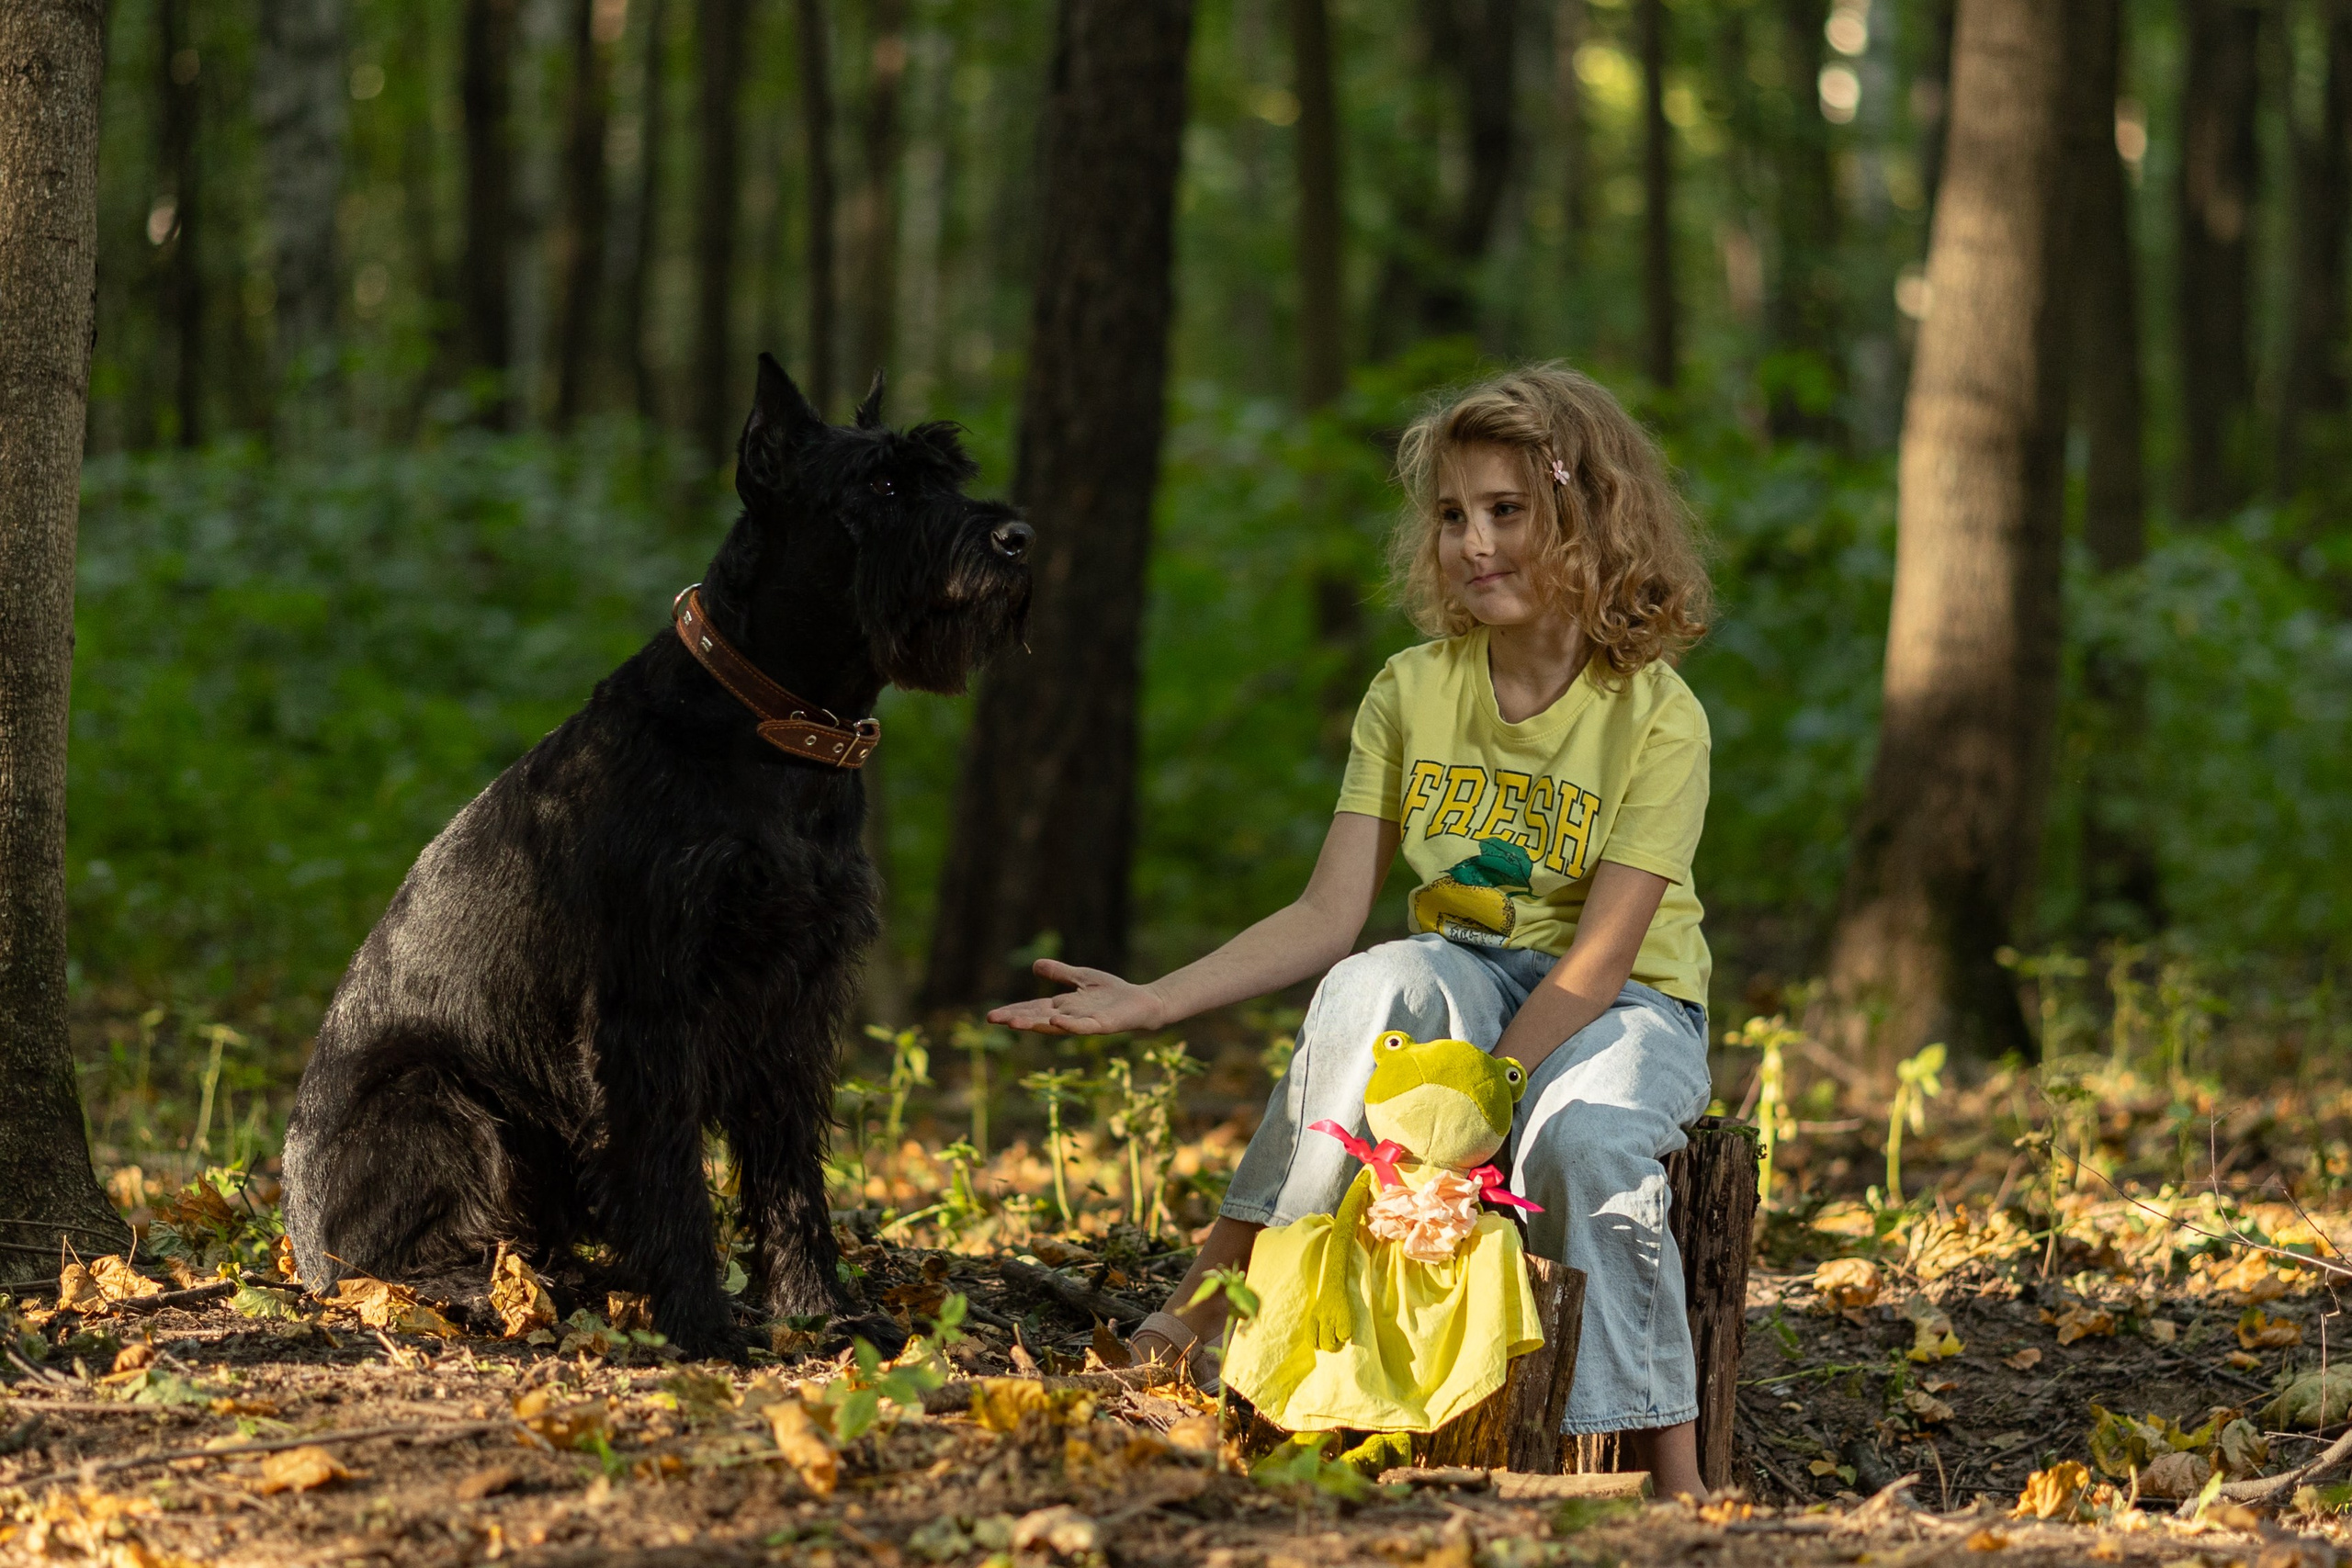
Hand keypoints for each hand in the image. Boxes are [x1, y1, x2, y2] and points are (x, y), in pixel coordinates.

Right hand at [985, 960, 1168, 1034]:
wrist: (1142, 1002)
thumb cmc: (1112, 993)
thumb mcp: (1082, 977)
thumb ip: (1060, 973)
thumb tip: (1035, 965)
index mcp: (1063, 1006)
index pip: (1032, 1009)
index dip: (1013, 1011)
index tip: (991, 1016)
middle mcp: (1070, 1017)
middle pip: (1037, 1018)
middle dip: (1016, 1018)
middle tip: (992, 1019)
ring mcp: (1084, 1023)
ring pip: (1055, 1025)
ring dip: (1035, 1024)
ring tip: (1014, 1023)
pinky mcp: (1102, 1025)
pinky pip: (1083, 1027)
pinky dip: (1070, 1025)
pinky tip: (1056, 1021)